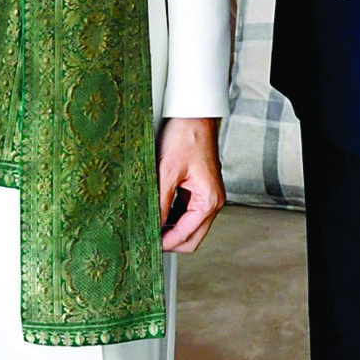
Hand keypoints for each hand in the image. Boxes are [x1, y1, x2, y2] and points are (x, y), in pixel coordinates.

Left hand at [156, 117, 225, 252]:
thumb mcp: (167, 172)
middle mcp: (214, 201)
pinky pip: (188, 212)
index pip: (187, 235)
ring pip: (191, 226)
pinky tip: (159, 210)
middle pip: (193, 237)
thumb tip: (153, 227)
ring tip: (150, 224)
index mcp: (209, 200)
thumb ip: (161, 204)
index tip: (146, 244)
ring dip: (172, 229)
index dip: (165, 243)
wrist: (194, 114)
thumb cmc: (186, 137)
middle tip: (148, 239)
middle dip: (171, 241)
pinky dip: (174, 216)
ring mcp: (208, 195)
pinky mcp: (201, 188)